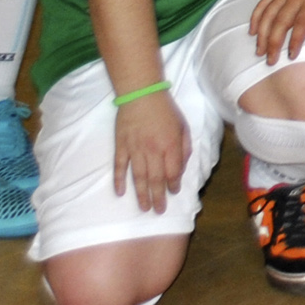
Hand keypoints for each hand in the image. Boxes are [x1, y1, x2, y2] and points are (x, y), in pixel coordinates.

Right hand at [112, 90, 191, 213]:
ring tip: (144, 208)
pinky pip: (120, 167)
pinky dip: (119, 181)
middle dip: (158, 197)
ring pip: (139, 177)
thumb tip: (181, 166)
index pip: (173, 172)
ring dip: (141, 195)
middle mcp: (153, 150)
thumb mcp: (183, 125)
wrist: (141, 94)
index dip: (174, 185)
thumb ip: (185, 147)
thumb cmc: (165, 109)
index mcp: (170, 145)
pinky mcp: (121, 146)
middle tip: (158, 211)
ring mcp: (135, 149)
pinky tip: (120, 193)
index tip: (173, 192)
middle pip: (156, 179)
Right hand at [250, 0, 304, 64]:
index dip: (295, 40)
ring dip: (262, 33)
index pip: (302, 23)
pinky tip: (253, 31)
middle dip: (274, 42)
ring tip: (259, 51)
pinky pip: (264, 3)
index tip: (291, 56)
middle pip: (281, 21)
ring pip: (269, 13)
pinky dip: (256, 16)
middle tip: (270, 60)